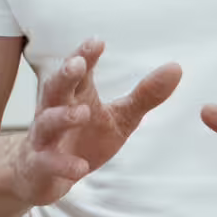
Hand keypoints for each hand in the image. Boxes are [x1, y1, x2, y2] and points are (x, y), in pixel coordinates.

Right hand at [11, 38, 181, 206]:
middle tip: (77, 64)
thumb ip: (145, 95)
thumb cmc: (83, 139)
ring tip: (83, 113)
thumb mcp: (120, 117)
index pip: (79, 72)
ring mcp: (44, 139)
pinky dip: (62, 164)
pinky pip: (48, 163)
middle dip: (64, 76)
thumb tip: (176, 67)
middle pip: (55, 89)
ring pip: (47, 123)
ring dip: (63, 117)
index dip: (85, 56)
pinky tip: (80, 167)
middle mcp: (54, 112)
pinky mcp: (40, 166)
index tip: (97, 42)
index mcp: (75, 96)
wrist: (42, 174)